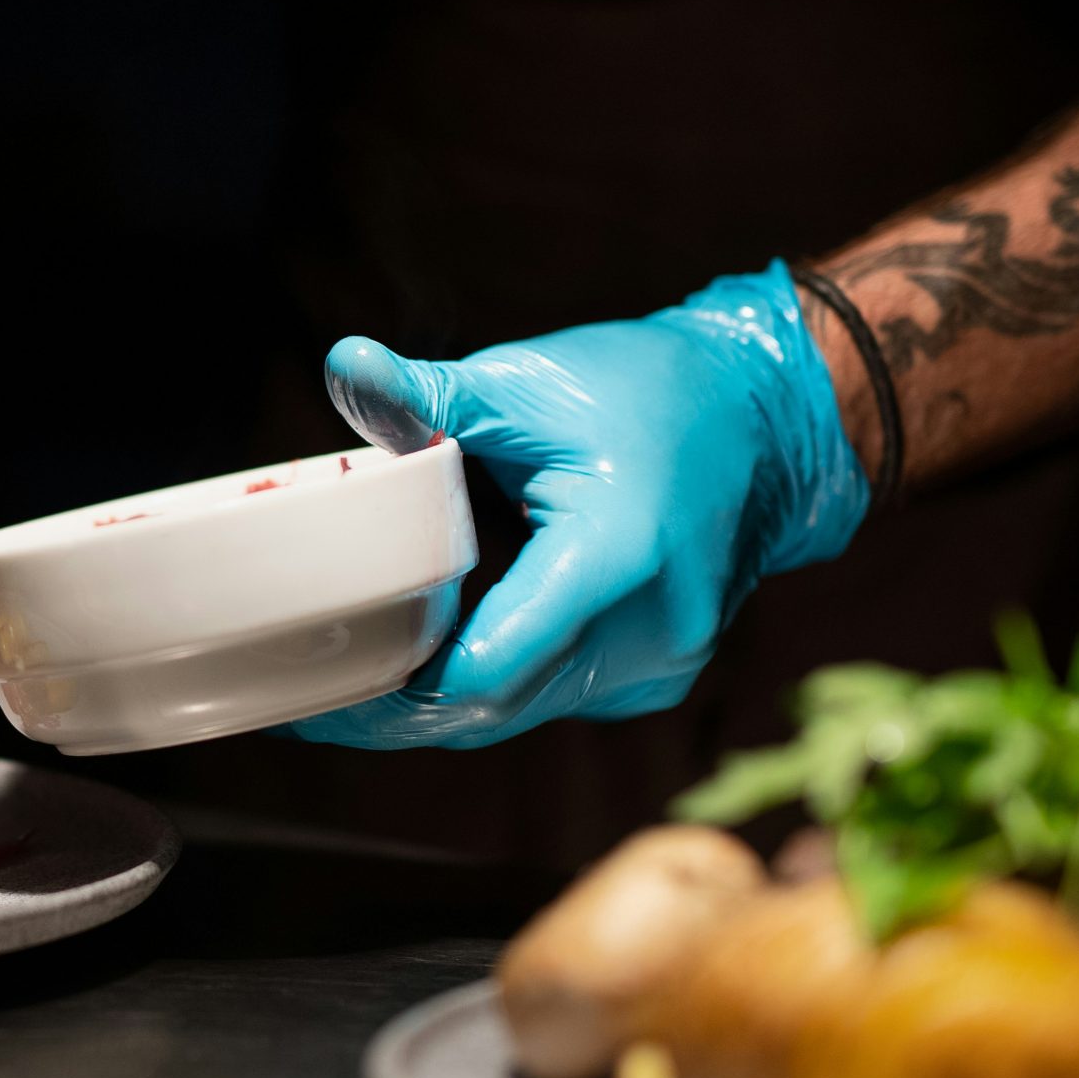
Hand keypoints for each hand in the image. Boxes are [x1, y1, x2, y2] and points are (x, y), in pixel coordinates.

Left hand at [289, 263, 868, 749]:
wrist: (768, 418)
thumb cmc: (647, 391)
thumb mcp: (528, 382)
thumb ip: (430, 395)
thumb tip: (343, 363)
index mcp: (616, 557)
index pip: (485, 666)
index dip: (396, 689)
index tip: (324, 684)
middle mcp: (650, 630)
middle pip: (494, 707)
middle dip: (398, 713)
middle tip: (310, 698)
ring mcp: (661, 664)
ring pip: (521, 714)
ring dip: (439, 707)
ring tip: (349, 687)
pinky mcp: (657, 675)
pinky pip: (554, 700)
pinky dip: (492, 687)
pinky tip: (429, 667)